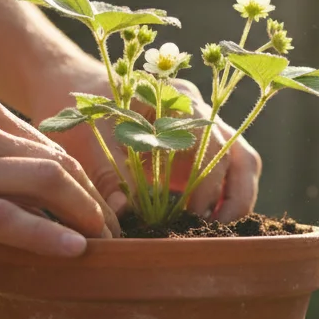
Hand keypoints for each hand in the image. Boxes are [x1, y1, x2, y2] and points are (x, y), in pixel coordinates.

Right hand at [0, 91, 118, 256]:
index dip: (84, 180)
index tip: (102, 208)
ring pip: (46, 183)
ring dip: (84, 216)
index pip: (52, 145)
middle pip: (60, 163)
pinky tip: (73, 251)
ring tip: (104, 243)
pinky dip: (48, 234)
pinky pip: (9, 217)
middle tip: (115, 233)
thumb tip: (12, 181)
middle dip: (96, 201)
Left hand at [28, 68, 261, 223]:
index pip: (212, 142)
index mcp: (177, 100)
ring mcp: (204, 131)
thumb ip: (107, 172)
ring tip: (218, 230)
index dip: (209, 182)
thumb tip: (123, 210)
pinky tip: (208, 224)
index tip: (192, 214)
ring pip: (243, 164)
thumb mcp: (87, 137)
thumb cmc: (81, 110)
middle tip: (217, 230)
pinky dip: (226, 199)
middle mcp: (200, 112)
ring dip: (238, 199)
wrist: (75, 89)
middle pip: (241, 154)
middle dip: (237, 196)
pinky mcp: (198, 150)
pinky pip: (228, 174)